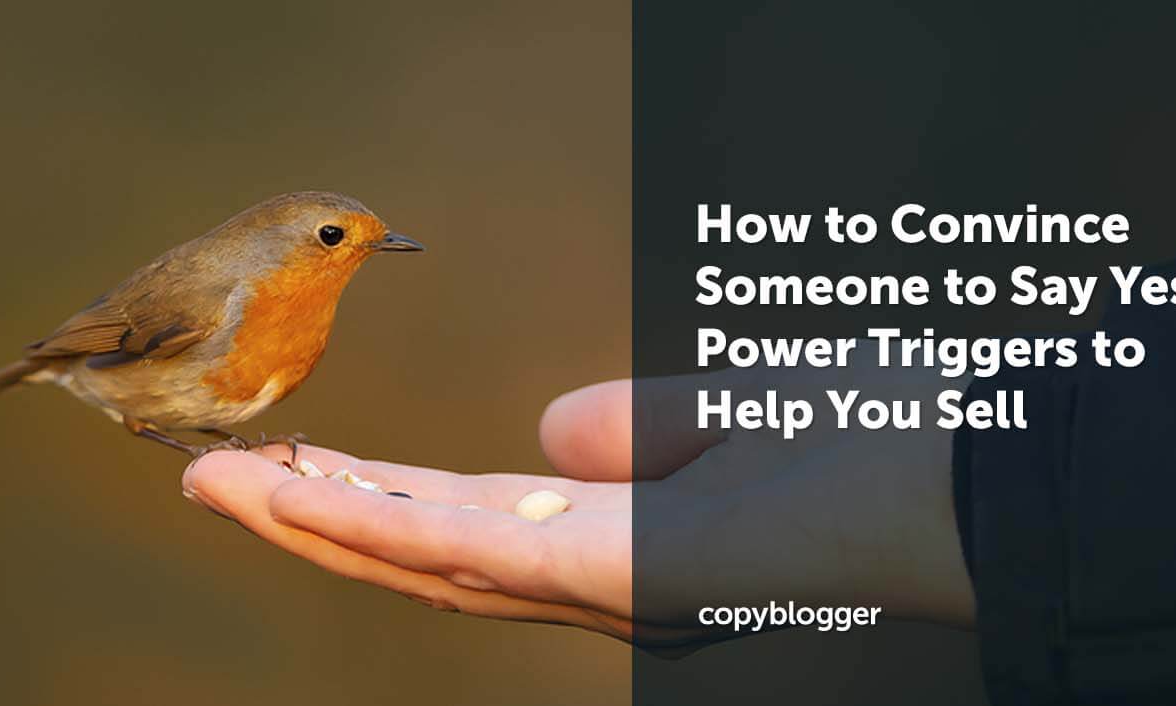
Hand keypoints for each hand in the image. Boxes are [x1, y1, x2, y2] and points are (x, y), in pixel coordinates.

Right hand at [181, 357, 975, 647]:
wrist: (968, 472)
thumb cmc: (870, 440)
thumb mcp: (728, 414)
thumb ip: (642, 425)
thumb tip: (553, 427)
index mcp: (619, 538)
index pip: (468, 521)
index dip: (373, 495)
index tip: (294, 462)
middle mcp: (599, 577)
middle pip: (426, 551)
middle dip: (314, 516)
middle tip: (207, 476)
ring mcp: (606, 580)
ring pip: (429, 559)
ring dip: (316, 519)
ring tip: (214, 480)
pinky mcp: (623, 567)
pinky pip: (483, 548)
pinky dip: (384, 523)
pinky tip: (304, 492)